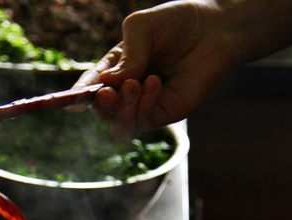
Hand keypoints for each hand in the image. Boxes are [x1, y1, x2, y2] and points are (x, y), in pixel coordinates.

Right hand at [75, 1, 243, 140]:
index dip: (79, 94)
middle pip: (102, 110)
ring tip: (133, 84)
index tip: (73, 99)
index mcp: (117, 67)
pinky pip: (143, 121)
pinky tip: (153, 83)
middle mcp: (128, 90)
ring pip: (119, 125)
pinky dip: (143, 105)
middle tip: (107, 92)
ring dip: (121, 109)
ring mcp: (146, 105)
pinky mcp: (166, 113)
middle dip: (100, 104)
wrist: (217, 29)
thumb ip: (126, 54)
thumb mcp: (142, 27)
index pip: (91, 86)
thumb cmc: (179, 22)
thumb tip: (114, 83)